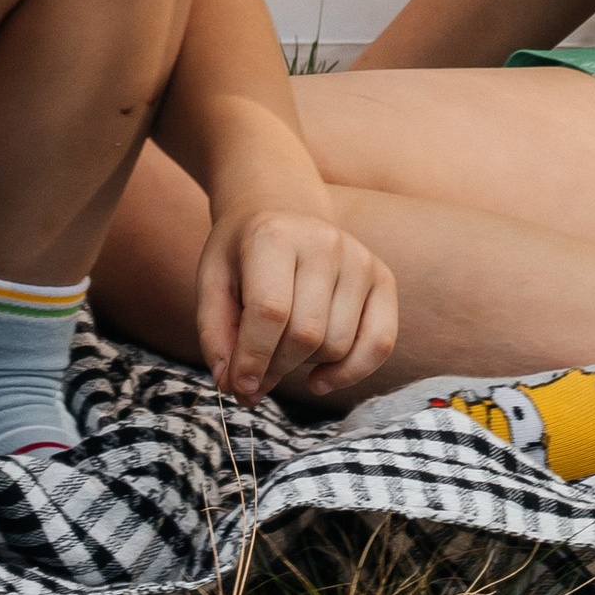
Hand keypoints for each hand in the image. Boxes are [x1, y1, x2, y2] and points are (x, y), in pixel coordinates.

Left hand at [195, 192, 398, 405]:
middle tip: (255, 373)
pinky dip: (351, 372)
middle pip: (306, 335)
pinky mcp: (382, 277)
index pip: (270, 312)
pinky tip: (320, 377)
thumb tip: (237, 387)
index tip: (239, 386)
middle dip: (275, 368)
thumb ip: (216, 335)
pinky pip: (380, 342)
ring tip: (284, 348)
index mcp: (274, 236)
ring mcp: (359, 258)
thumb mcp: (212, 282)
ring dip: (306, 366)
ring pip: (338, 345)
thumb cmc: (243, 252)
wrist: (282, 208)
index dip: (253, 358)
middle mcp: (324, 242)